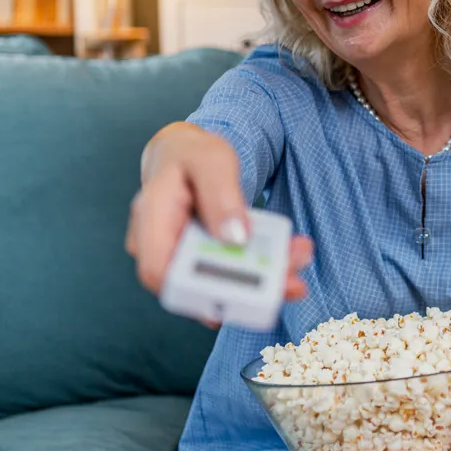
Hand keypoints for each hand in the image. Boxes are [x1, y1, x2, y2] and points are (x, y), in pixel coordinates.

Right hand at [125, 122, 309, 317]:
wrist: (187, 155)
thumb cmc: (192, 155)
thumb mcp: (210, 161)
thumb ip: (220, 194)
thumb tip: (235, 237)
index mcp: (151, 219)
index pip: (158, 271)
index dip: (193, 292)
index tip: (238, 295)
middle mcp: (161, 246)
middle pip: (198, 285)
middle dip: (249, 289)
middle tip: (293, 282)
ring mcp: (182, 257)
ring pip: (220, 284)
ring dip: (264, 280)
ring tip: (299, 259)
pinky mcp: (205, 259)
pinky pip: (232, 272)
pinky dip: (263, 268)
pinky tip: (292, 253)